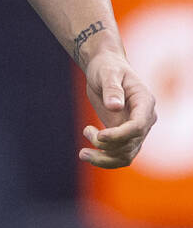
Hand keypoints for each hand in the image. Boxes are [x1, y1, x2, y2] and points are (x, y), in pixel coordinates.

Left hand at [80, 50, 156, 168]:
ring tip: (82, 153)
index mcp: (145, 102)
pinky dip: (104, 159)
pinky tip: (87, 153)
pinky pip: (118, 155)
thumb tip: (115, 106)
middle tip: (85, 131)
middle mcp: (144, 119)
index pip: (138, 126)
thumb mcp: (107, 72)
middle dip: (108, 146)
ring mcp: (135, 130)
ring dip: (105, 159)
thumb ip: (112, 88)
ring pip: (126, 155)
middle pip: (131, 144)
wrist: (105, 69)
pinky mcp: (124, 136)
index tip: (100, 136)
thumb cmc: (107, 67)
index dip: (120, 134)